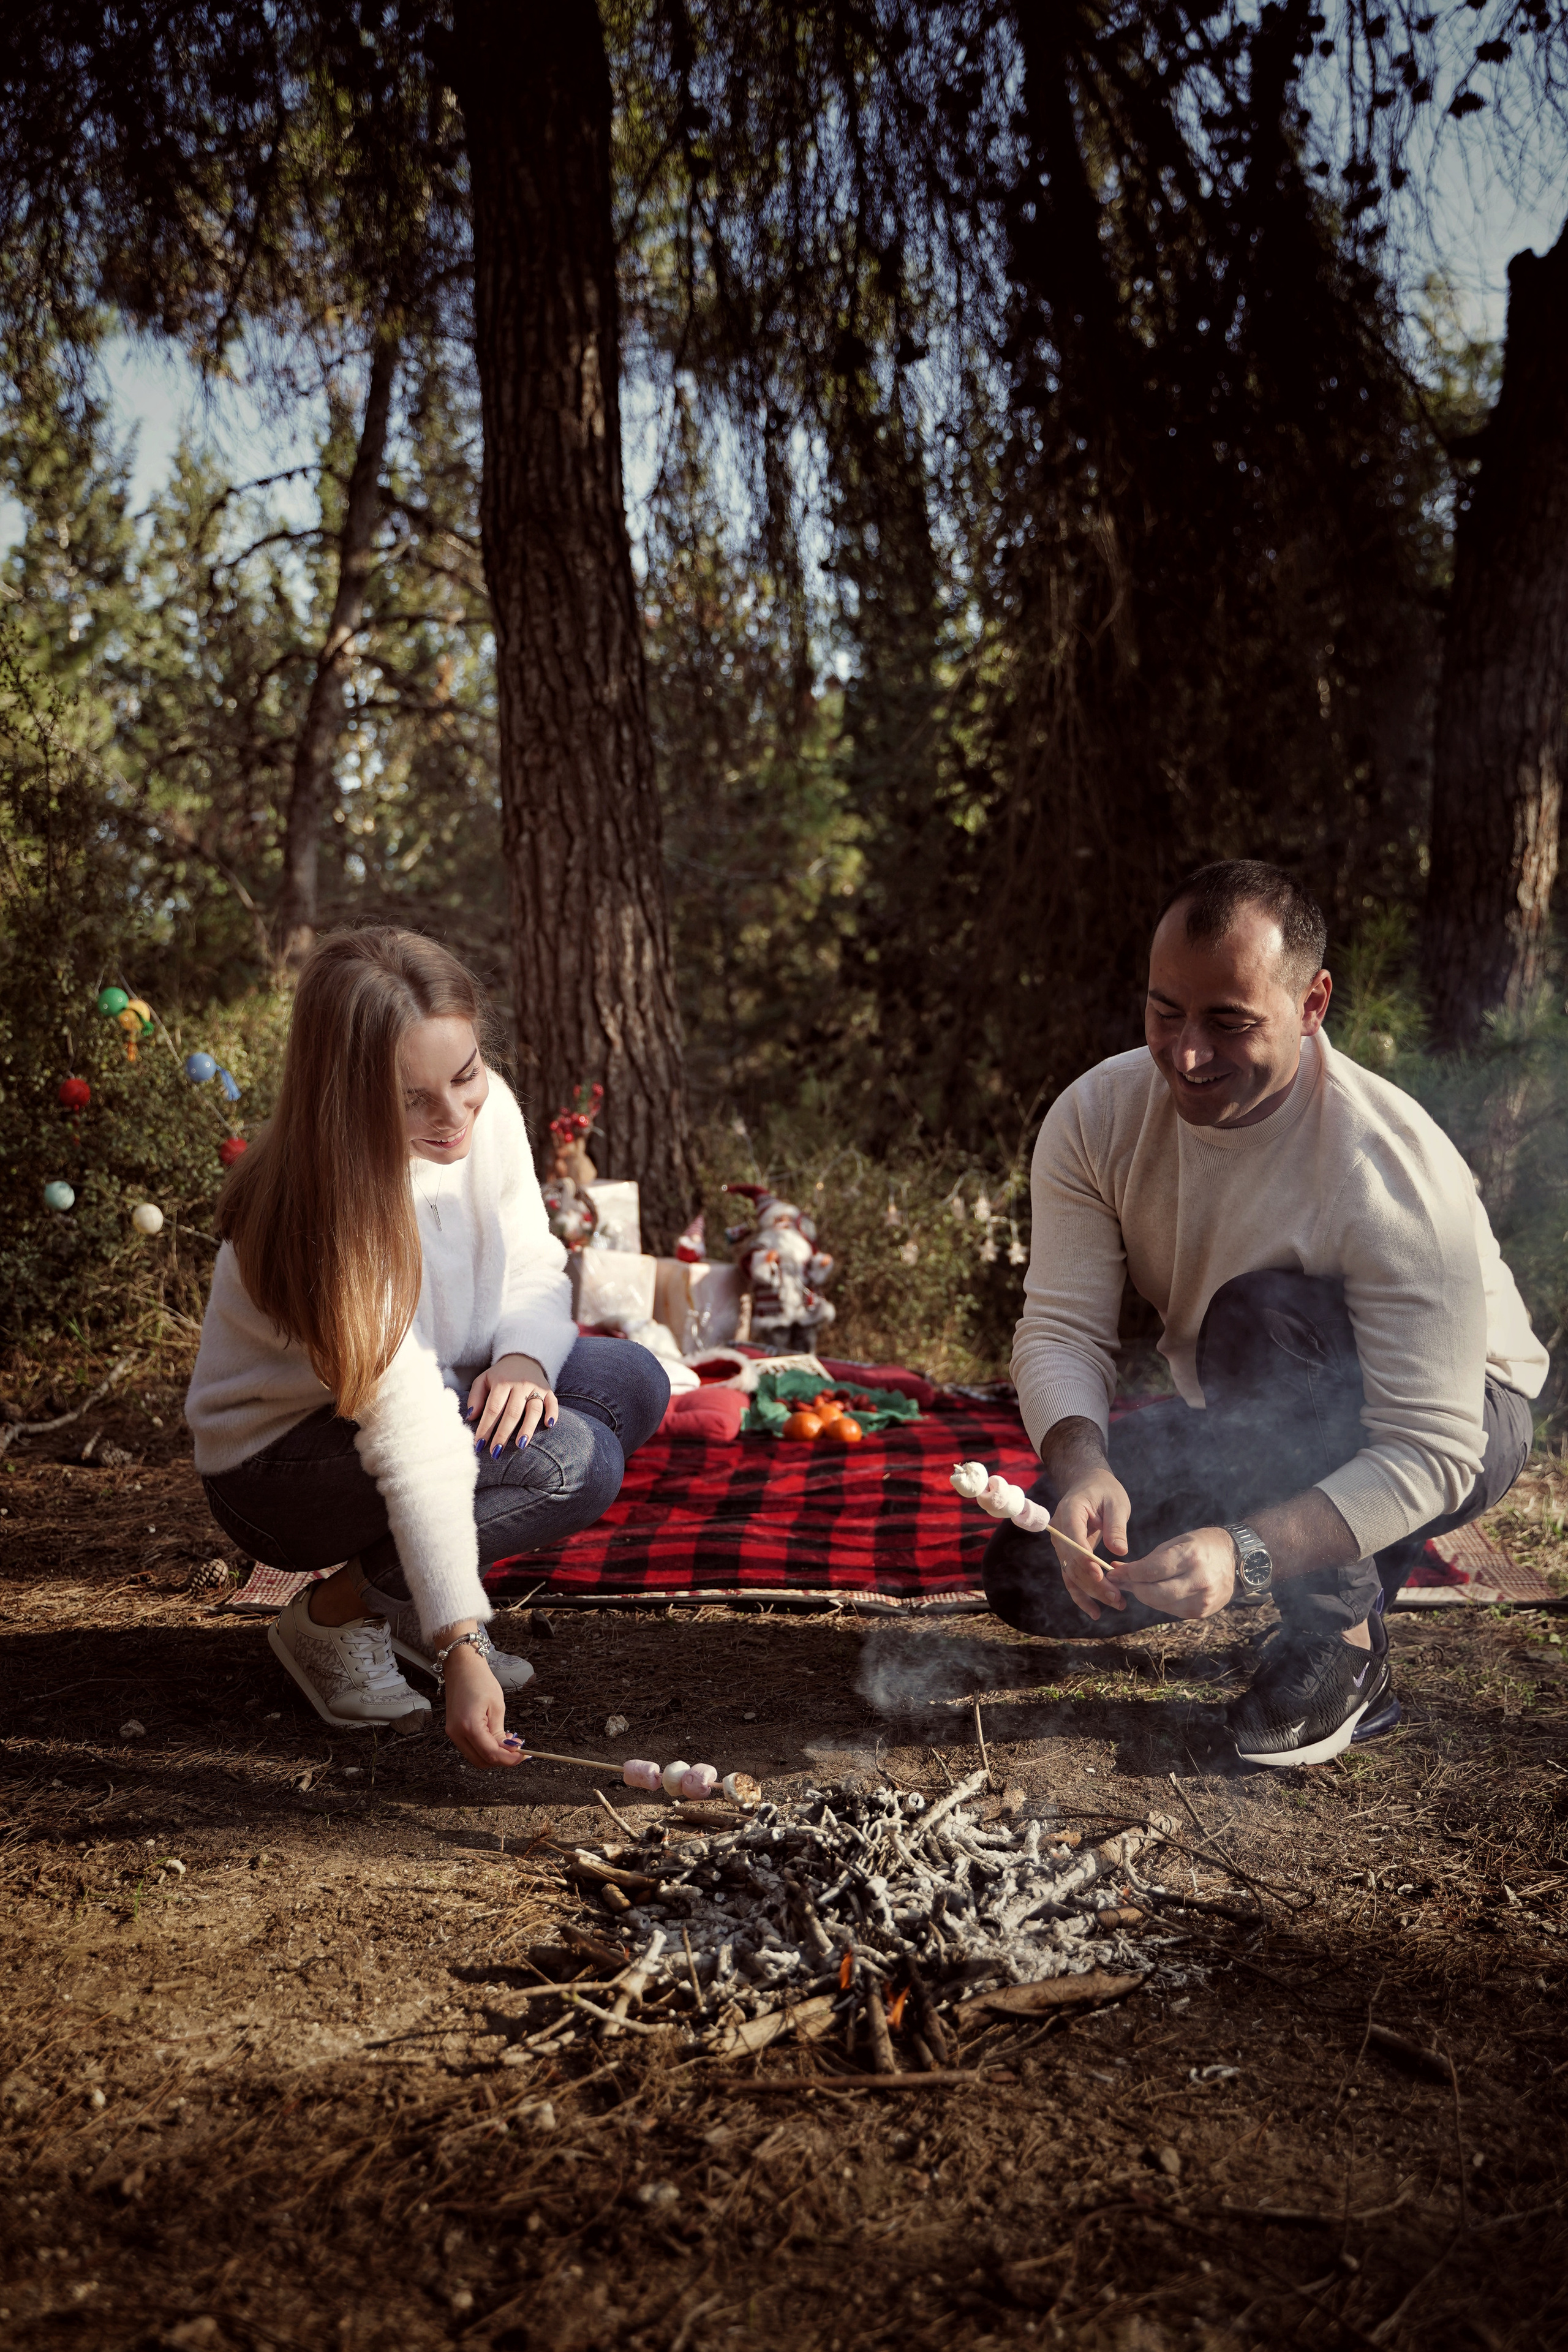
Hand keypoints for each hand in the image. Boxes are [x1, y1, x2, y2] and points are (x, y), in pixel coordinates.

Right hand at [440, 1637, 521, 1768]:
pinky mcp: (454, 1730)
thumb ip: (501, 1733)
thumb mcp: (497, 1706)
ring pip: (475, 1757)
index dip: (509, 1759)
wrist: (462, 1666)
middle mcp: (456, 1733)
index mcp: (469, 1726)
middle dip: (501, 1760)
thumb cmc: (479, 1680)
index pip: (491, 1754)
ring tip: (508, 1742)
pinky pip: (470, 1748)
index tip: (523, 1755)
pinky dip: (484, 1749)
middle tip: (518, 1750)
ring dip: (493, 1755)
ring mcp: (453, 1733)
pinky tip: (495, 1739)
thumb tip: (510, 1750)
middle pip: (481, 1761)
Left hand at [467, 1353, 557, 1455]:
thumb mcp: (483, 1380)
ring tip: (520, 1445)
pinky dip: (552, 1413)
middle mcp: (520, 1384)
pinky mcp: (549, 1390)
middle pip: (512, 1413)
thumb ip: (476, 1397)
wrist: (523, 1358)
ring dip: (527, 1428)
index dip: (486, 1427)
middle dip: (503, 1434)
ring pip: (533, 1410)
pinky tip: (549, 1425)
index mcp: (502, 1382)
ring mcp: (536, 1387)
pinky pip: (552, 1402)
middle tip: (496, 1452)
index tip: (479, 1444)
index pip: (493, 1408)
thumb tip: (471, 1417)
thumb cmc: (500, 1375)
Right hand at [1049, 1466, 1133, 1619]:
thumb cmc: (1104, 1491)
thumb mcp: (1116, 1502)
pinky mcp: (1066, 1555)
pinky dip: (1081, 1596)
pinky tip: (1095, 1612)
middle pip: (1072, 1562)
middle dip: (1094, 1583)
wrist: (1088, 1485)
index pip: (1073, 1539)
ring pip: (1072, 1574)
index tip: (1101, 1577)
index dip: (1085, 1560)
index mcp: (1070, 1512)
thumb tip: (1120, 1551)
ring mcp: (1061, 1545)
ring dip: (1092, 1593)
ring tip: (1116, 1604)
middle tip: (1118, 1598)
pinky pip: (1070, 1577)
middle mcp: (1059, 1531)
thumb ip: (1116, 1525)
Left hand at [1105, 1526, 1236, 1619]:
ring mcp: (1201, 1600)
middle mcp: (1197, 1581)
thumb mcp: (1178, 1543)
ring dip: (1143, 1595)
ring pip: (1159, 1605)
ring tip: (1135, 1584)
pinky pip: (1171, 1610)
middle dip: (1133, 1587)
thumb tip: (1121, 1572)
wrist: (1238, 1560)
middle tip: (1120, 1580)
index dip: (1128, 1573)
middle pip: (1153, 1594)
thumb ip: (1150, 1560)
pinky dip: (1159, 1601)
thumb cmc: (1203, 1545)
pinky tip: (1155, 1591)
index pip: (1150, 1571)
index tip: (1113, 1571)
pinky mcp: (1201, 1613)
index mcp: (1190, 1558)